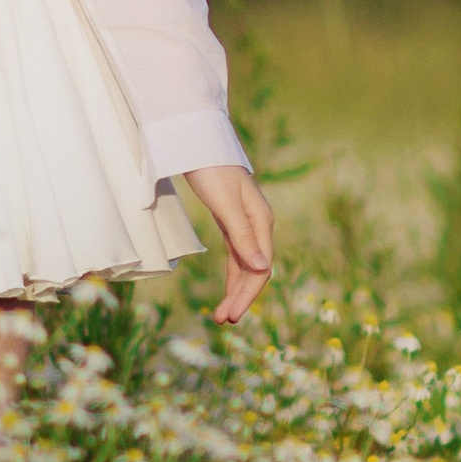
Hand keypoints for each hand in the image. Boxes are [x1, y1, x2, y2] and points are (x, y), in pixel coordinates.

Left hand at [183, 163, 274, 325]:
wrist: (199, 140)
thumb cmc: (211, 169)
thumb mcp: (225, 204)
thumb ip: (242, 236)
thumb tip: (261, 270)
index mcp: (261, 222)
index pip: (259, 269)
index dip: (246, 295)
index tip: (231, 316)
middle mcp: (258, 225)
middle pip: (254, 270)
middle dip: (240, 297)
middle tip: (223, 321)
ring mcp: (245, 223)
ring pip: (245, 265)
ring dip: (235, 290)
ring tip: (222, 314)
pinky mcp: (231, 221)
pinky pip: (236, 255)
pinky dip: (232, 274)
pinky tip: (227, 289)